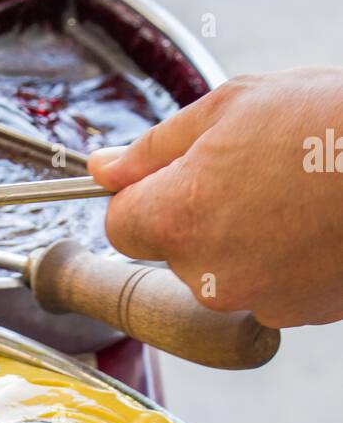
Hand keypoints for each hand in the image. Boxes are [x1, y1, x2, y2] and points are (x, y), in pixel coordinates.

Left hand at [87, 67, 342, 328]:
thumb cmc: (327, 125)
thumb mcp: (229, 107)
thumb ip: (154, 147)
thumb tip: (103, 167)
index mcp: (177, 219)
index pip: (119, 224)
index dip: (141, 195)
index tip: (170, 174)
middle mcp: (207, 274)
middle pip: (172, 248)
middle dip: (197, 212)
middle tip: (251, 168)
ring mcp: (254, 301)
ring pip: (222, 269)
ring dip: (242, 236)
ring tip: (292, 191)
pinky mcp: (298, 314)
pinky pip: (269, 286)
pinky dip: (283, 259)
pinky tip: (315, 221)